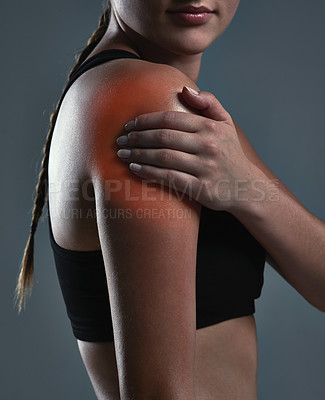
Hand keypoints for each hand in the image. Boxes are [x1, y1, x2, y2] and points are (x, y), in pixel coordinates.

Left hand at [116, 86, 260, 211]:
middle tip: (120, 141)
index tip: (129, 125)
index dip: (145, 121)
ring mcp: (205, 168)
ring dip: (138, 155)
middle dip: (137, 138)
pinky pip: (169, 178)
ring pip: (163, 157)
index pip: (170, 119)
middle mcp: (208, 145)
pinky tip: (135, 169)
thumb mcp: (226, 124)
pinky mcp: (201, 188)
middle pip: (163, 137)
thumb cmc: (230, 154)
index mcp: (210, 127)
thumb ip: (208, 103)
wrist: (247, 187)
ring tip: (122, 155)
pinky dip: (149, 172)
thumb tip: (184, 89)